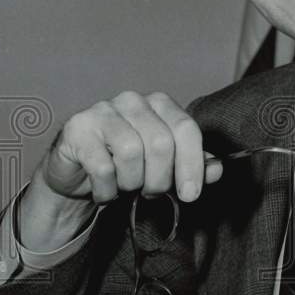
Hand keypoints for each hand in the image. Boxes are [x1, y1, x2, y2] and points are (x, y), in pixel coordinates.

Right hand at [39, 89, 222, 203]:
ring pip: (131, 153)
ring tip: (125, 186)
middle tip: (151, 192)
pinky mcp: (78, 129)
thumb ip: (193, 166)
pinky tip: (105, 190)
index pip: (186, 129)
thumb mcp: (164, 167)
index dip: (192, 164)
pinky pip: (103, 167)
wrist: (78, 172)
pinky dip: (107, 189)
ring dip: (131, 183)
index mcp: (159, 104)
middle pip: (160, 143)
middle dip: (159, 179)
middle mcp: (132, 101)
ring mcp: (103, 111)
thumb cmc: (126, 166)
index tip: (190, 194)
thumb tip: (217, 169)